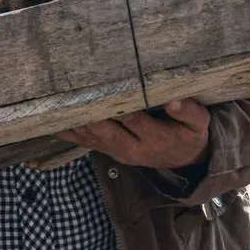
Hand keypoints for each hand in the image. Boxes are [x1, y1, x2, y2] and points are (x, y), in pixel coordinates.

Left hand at [57, 99, 210, 170]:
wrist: (182, 161)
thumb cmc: (189, 135)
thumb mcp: (199, 124)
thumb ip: (189, 112)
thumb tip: (173, 100)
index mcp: (155, 138)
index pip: (135, 120)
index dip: (121, 108)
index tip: (106, 89)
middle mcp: (131, 148)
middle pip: (106, 132)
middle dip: (89, 115)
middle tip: (72, 95)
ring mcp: (116, 151)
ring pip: (91, 137)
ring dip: (74, 122)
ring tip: (56, 103)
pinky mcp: (106, 150)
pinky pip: (84, 142)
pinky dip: (68, 131)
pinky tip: (50, 120)